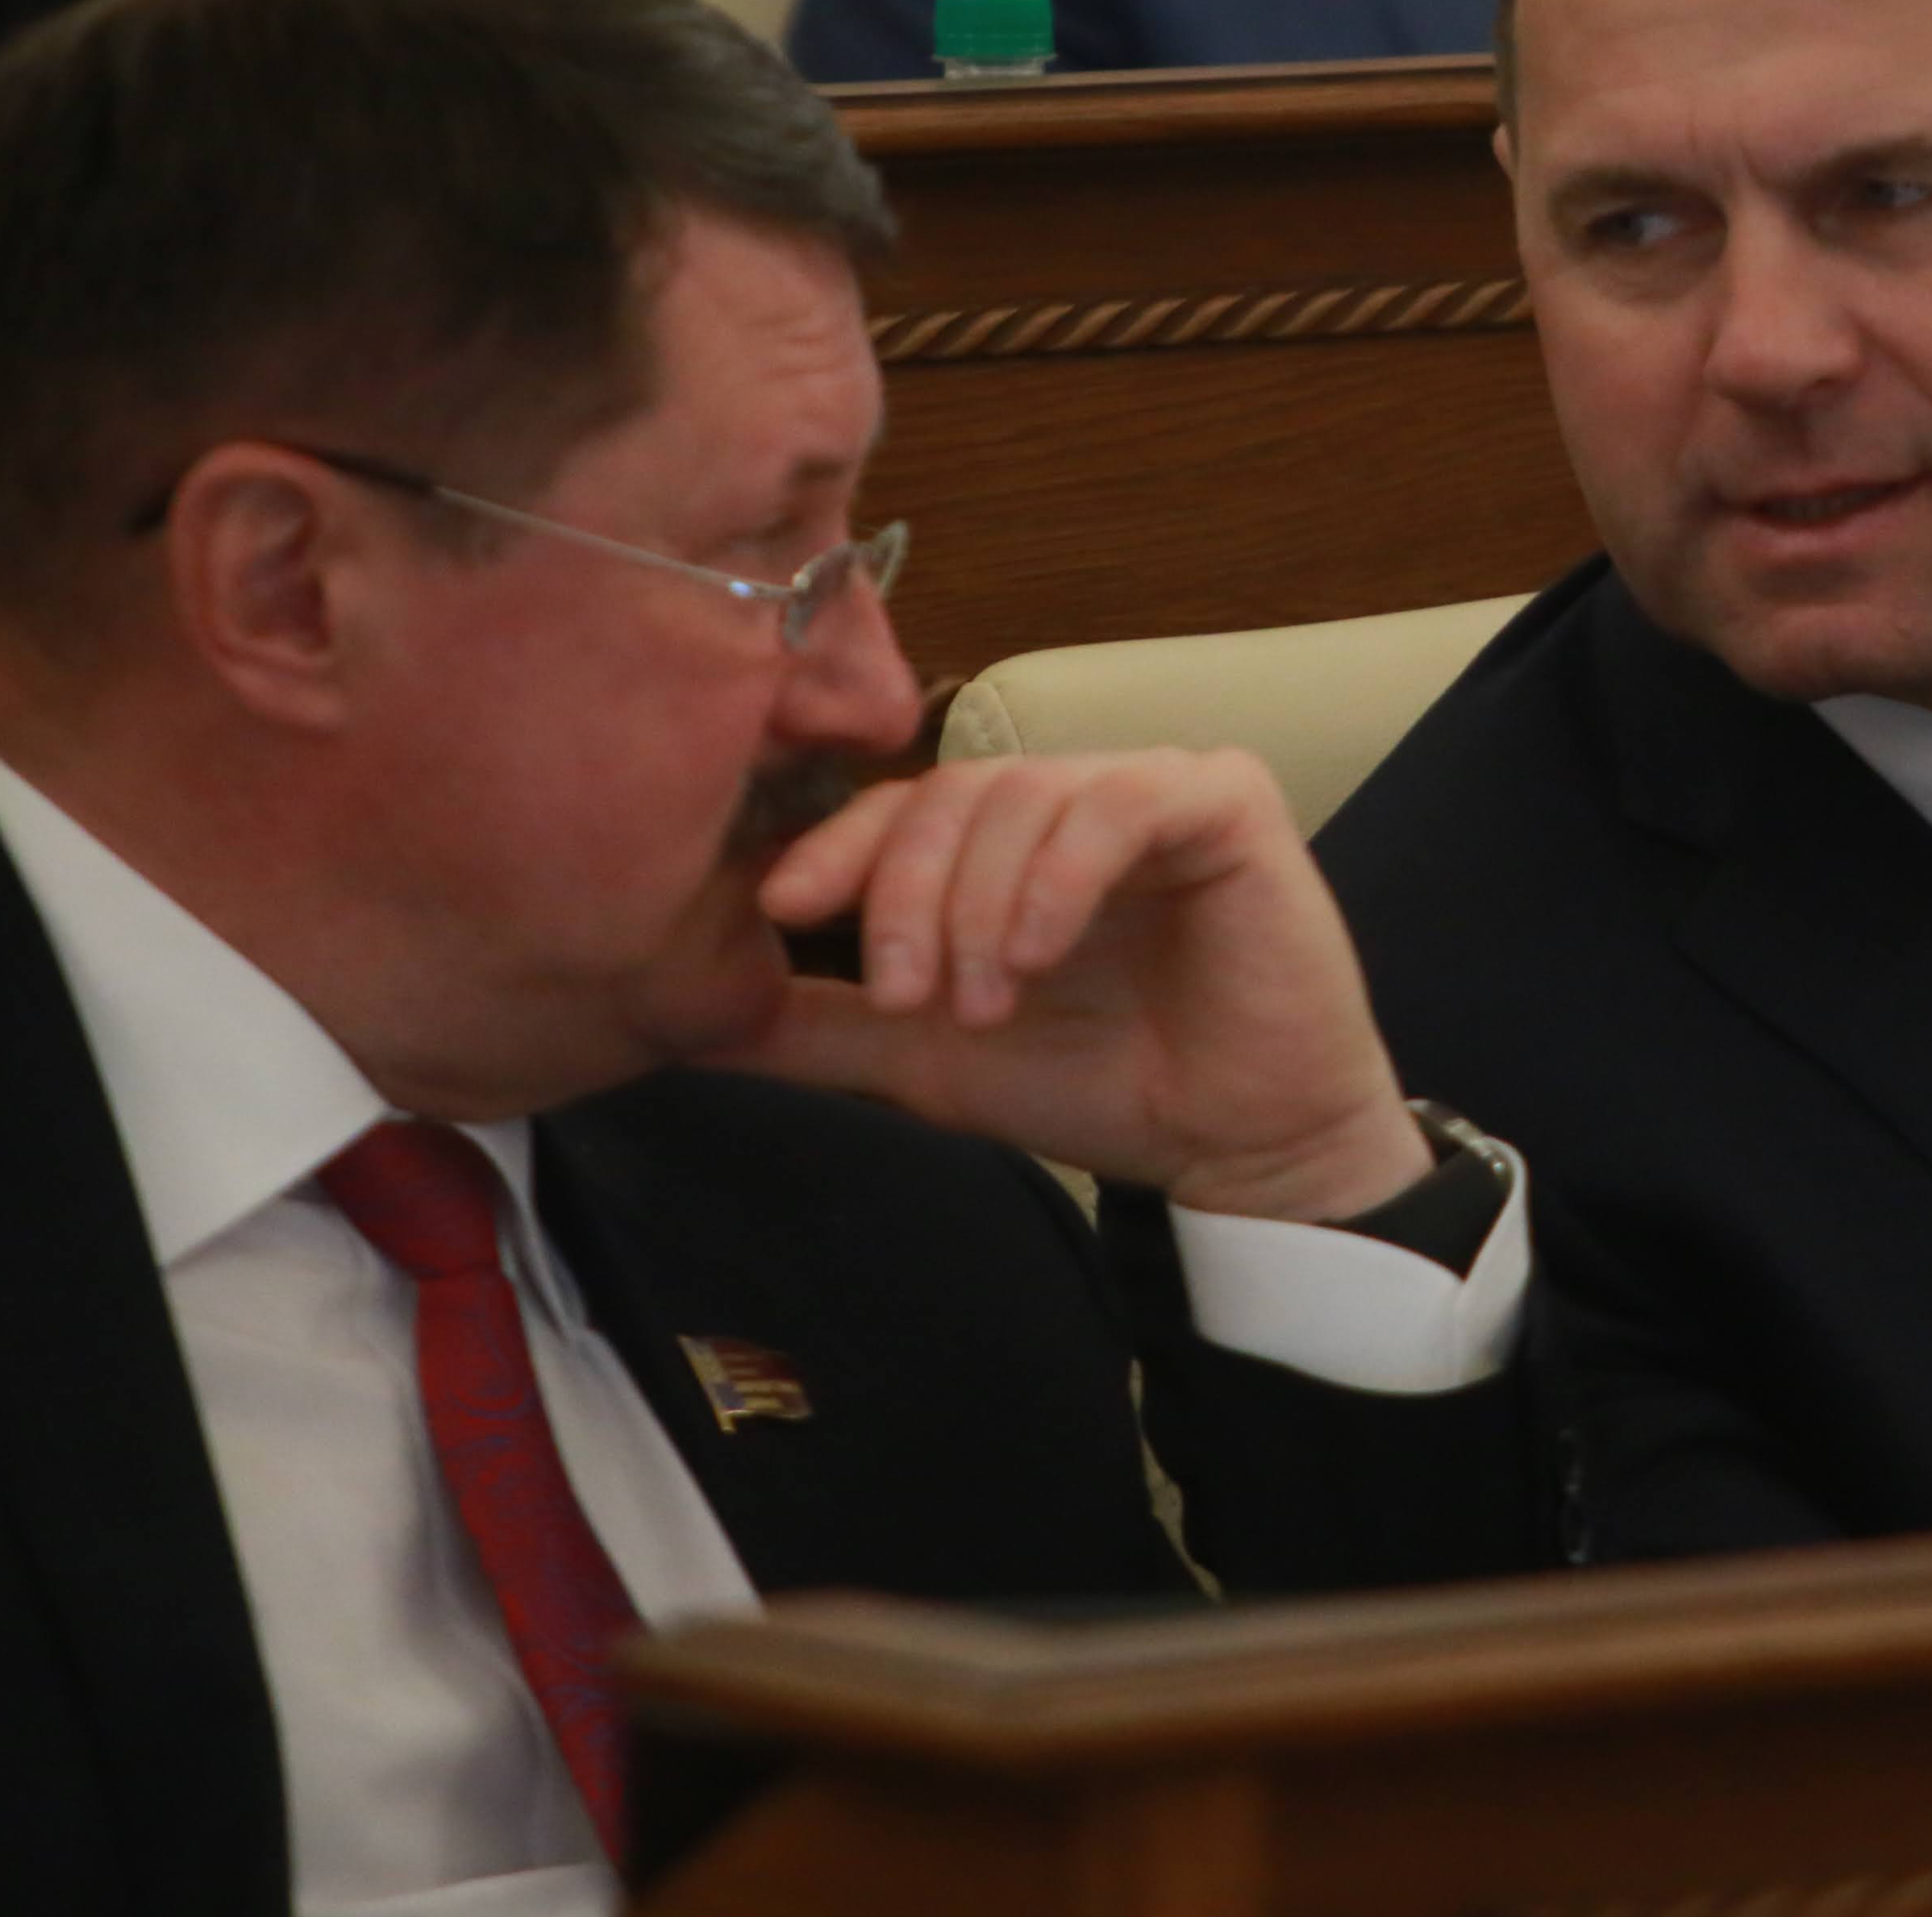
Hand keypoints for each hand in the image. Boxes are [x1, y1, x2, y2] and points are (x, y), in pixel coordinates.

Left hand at [726, 750, 1432, 1221]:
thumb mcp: (930, 1059)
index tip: (784, 909)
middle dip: (907, 892)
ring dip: (981, 903)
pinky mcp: (1225, 799)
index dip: (835, 847)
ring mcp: (1152, 785)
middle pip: (952, 790)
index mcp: (1006, 838)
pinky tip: (1039, 953)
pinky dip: (1061, 876)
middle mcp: (1075, 793)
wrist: (1242, 1146)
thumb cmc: (1101, 1089)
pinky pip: (1120, 801)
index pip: (899, 803)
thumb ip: (828, 1021)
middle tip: (910, 996)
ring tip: (984, 1003)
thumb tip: (689, 1014)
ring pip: (1023, 794)